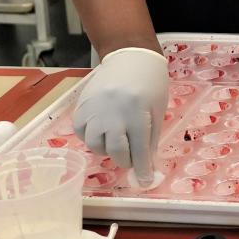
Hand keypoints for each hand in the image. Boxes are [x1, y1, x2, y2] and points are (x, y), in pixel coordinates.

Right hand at [72, 46, 167, 183]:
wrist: (131, 56)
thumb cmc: (151, 82)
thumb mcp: (158, 109)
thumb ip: (151, 139)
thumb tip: (147, 168)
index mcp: (137, 112)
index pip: (139, 150)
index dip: (142, 170)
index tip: (144, 182)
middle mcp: (114, 112)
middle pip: (115, 151)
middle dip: (125, 160)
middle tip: (130, 157)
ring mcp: (95, 109)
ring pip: (95, 144)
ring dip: (107, 148)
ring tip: (117, 138)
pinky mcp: (82, 105)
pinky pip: (81, 132)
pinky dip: (91, 136)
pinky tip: (102, 130)